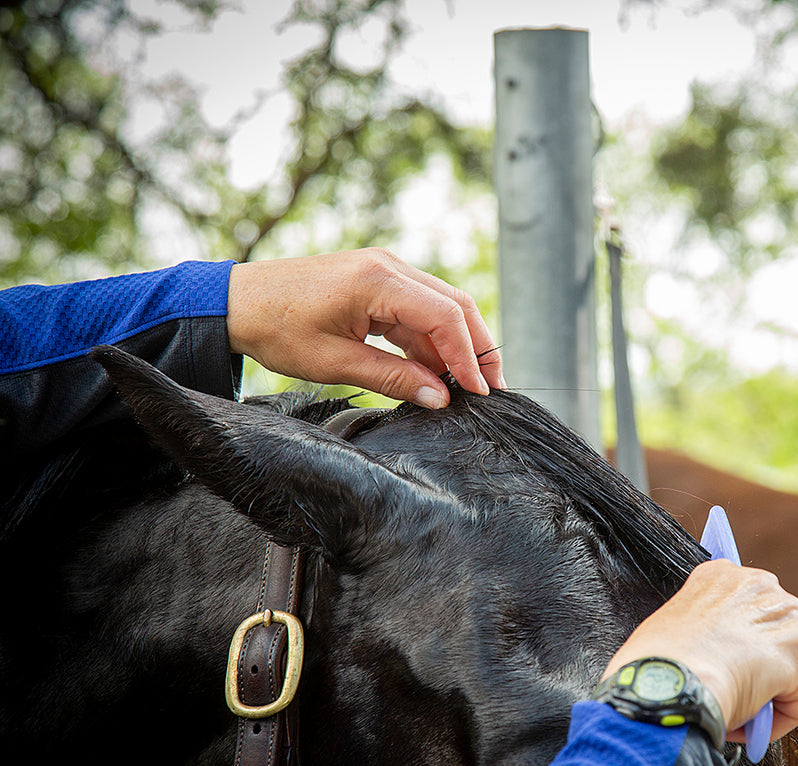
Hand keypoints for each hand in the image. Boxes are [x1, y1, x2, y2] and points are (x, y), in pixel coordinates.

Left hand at [227, 249, 505, 407]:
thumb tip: (440, 398)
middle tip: (491, 389)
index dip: (468, 357)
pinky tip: (436, 370)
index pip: (444, 316)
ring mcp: (386, 270)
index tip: (477, 393)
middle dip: (477, 348)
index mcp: (377, 281)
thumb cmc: (277, 329)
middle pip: (455, 305)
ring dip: (457, 345)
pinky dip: (432, 339)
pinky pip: (419, 308)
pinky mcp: (379, 281)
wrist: (238, 301)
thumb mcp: (334, 362)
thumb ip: (393, 378)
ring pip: (442, 306)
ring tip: (466, 386)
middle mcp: (389, 267)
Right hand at [601, 560, 797, 742]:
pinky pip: (796, 700)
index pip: (743, 609)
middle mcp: (756, 583)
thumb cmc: (655, 665)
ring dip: (767, 694)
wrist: (671, 685)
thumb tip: (711, 661)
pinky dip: (776, 720)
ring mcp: (783, 613)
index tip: (718, 671)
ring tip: (737, 712)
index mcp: (720, 575)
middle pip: (771, 634)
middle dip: (756, 667)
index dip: (732, 648)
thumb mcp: (670, 627)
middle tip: (731, 694)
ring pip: (789, 666)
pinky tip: (748, 725)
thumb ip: (700, 632)